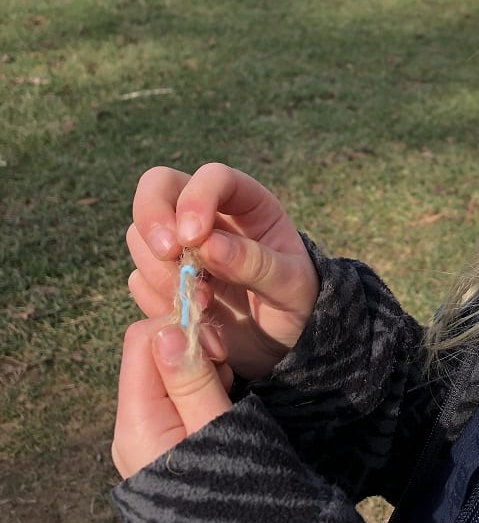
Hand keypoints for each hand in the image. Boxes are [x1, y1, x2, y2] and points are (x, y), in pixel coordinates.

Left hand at [112, 315, 232, 478]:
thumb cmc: (239, 496)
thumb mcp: (219, 430)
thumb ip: (192, 380)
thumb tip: (166, 330)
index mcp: (137, 424)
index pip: (142, 342)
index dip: (181, 329)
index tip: (220, 347)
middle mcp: (131, 429)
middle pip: (150, 355)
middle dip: (191, 348)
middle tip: (227, 370)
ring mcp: (144, 439)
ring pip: (163, 373)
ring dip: (198, 367)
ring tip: (226, 390)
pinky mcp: (160, 445)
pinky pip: (171, 397)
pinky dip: (198, 387)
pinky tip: (219, 403)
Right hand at [127, 163, 319, 378]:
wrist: (282, 345)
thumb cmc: (296, 303)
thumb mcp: (291, 285)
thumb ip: (255, 262)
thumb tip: (208, 244)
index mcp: (247, 204)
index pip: (212, 177)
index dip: (196, 198)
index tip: (192, 237)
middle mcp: (207, 215)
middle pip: (158, 186)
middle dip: (153, 216)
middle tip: (167, 254)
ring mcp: (179, 247)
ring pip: (140, 235)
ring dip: (161, 270)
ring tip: (203, 304)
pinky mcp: (162, 280)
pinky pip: (139, 280)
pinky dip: (157, 301)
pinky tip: (193, 320)